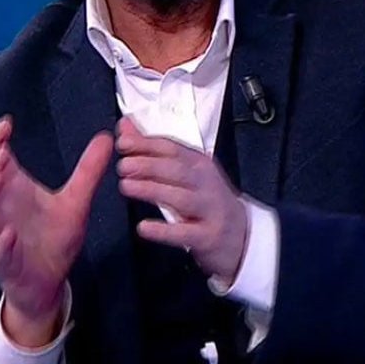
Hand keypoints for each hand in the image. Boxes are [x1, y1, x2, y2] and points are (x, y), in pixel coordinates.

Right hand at [0, 116, 112, 346]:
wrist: (49, 281)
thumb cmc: (55, 238)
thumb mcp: (76, 200)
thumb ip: (88, 170)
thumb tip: (106, 137)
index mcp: (15, 189)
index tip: (6, 124)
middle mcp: (3, 208)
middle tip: (0, 150)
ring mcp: (0, 234)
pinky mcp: (6, 262)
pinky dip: (1, 243)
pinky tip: (8, 233)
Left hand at [115, 117, 248, 281]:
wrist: (241, 235)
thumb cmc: (207, 200)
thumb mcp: (185, 172)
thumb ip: (152, 150)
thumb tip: (126, 127)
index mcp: (198, 164)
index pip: (172, 149)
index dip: (147, 145)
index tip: (123, 143)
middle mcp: (205, 184)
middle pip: (177, 170)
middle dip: (148, 165)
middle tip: (124, 165)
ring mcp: (209, 210)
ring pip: (180, 198)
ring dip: (152, 190)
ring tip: (127, 186)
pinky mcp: (208, 236)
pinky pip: (184, 233)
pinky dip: (163, 231)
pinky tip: (144, 227)